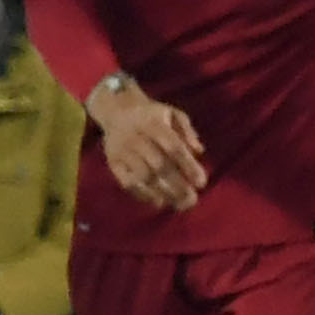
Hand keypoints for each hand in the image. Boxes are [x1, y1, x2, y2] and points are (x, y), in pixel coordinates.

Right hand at [91, 80, 209, 210]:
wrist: (116, 109)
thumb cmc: (152, 115)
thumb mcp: (172, 113)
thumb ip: (187, 131)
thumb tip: (199, 151)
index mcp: (154, 124)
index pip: (173, 147)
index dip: (188, 166)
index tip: (201, 183)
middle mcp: (137, 138)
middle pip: (159, 165)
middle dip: (178, 185)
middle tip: (192, 200)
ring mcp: (122, 151)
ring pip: (143, 177)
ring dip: (163, 193)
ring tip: (179, 204)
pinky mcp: (113, 162)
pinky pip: (127, 182)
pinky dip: (143, 195)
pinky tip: (159, 202)